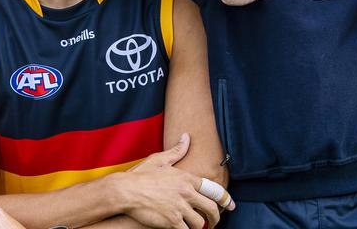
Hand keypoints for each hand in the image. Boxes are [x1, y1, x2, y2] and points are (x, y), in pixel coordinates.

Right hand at [118, 134, 233, 227]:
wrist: (125, 191)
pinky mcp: (170, 221)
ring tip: (200, 228)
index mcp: (186, 178)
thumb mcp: (160, 160)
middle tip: (216, 221)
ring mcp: (179, 208)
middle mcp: (186, 193)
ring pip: (199, 222)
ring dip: (201, 226)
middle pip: (211, 208)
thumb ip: (177, 150)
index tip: (230, 205)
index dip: (224, 198)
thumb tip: (187, 137)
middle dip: (216, 217)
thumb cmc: (141, 175)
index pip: (212, 189)